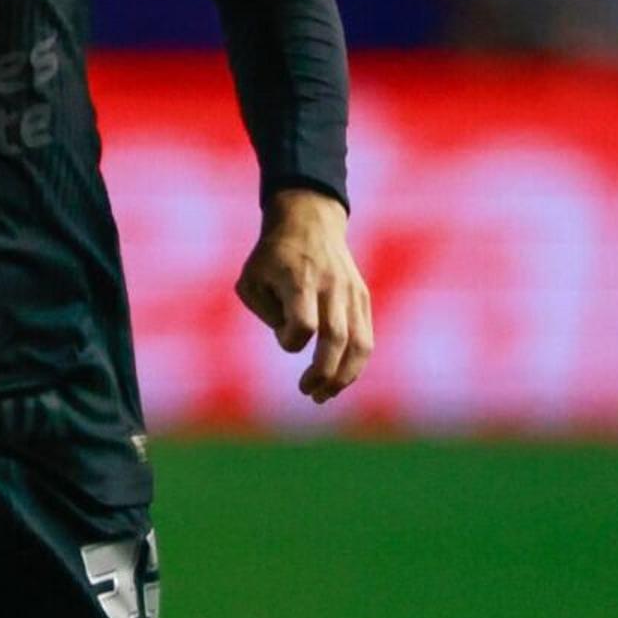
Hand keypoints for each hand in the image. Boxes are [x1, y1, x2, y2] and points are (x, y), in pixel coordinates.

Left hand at [236, 187, 374, 403]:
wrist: (310, 221)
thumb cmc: (272, 256)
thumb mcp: (251, 279)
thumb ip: (265, 312)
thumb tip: (293, 341)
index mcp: (300, 280)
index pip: (304, 324)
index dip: (291, 341)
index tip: (283, 338)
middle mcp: (330, 287)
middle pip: (336, 339)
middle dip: (323, 373)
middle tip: (307, 393)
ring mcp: (351, 293)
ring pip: (360, 343)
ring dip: (344, 377)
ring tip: (323, 395)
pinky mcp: (362, 298)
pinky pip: (367, 338)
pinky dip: (356, 364)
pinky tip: (338, 381)